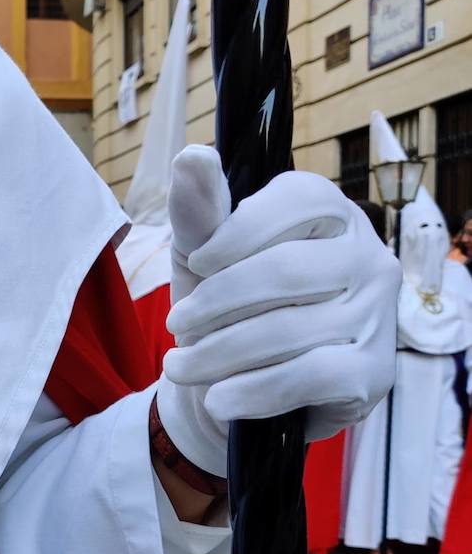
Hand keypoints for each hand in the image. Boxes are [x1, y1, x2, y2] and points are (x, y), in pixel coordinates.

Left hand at [155, 146, 399, 474]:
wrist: (232, 392)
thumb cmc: (222, 312)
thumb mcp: (199, 259)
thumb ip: (199, 211)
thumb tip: (194, 155)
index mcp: (331, 216)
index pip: (297, 199)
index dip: (236, 232)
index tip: (196, 264)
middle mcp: (368, 258)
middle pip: (283, 271)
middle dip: (213, 304)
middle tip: (177, 325)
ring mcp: (378, 317)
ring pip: (287, 330)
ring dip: (217, 354)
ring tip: (182, 365)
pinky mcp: (372, 373)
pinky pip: (305, 377)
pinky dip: (249, 392)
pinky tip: (218, 398)